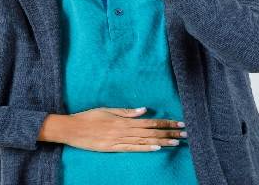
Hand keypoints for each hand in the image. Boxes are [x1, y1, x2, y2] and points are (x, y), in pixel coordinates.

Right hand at [38, 107, 186, 151]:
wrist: (72, 128)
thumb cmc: (88, 117)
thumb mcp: (107, 110)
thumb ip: (126, 111)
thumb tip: (144, 110)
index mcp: (124, 119)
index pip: (150, 121)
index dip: (166, 123)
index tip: (179, 123)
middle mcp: (124, 129)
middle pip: (151, 131)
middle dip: (169, 132)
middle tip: (185, 133)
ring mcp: (119, 139)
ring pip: (145, 140)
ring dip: (162, 141)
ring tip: (177, 141)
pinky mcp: (113, 148)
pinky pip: (132, 148)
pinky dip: (145, 148)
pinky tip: (157, 148)